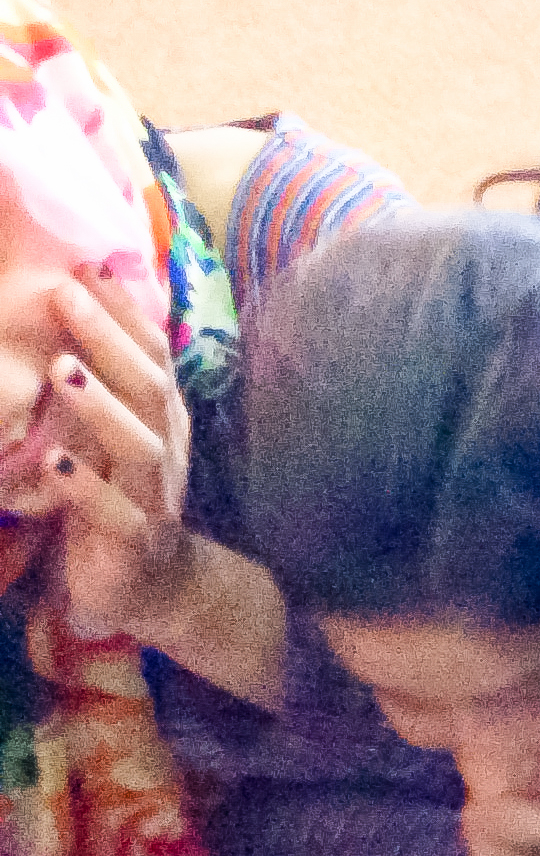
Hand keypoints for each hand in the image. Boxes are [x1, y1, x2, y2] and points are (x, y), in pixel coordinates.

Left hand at [10, 266, 197, 640]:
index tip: (87, 265)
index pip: (152, 356)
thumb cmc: (120, 501)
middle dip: (107, 341)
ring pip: (139, 448)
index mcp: (162, 422)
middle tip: (65, 294)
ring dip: (100, 408)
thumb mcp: (110, 437)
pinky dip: (87, 490)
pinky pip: (117, 516)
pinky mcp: (135, 545)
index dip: (124, 312)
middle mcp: (166, 453)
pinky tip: (57, 464)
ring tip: (60, 371)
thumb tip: (73, 313)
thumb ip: (101, 388)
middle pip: (148, 390)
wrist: (154, 590)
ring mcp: (155, 499)